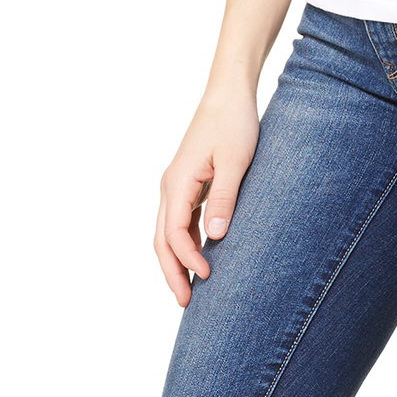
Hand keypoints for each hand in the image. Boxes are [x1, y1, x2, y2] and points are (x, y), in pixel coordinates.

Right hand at [154, 85, 260, 306]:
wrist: (229, 94)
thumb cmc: (234, 124)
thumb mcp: (234, 162)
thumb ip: (224, 199)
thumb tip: (215, 239)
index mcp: (177, 182)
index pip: (173, 233)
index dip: (187, 259)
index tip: (208, 276)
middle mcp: (171, 186)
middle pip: (162, 239)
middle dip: (172, 271)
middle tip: (186, 303)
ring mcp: (178, 184)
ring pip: (169, 231)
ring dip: (178, 258)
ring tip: (192, 286)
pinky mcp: (189, 181)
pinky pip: (181, 219)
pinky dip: (186, 240)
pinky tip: (202, 254)